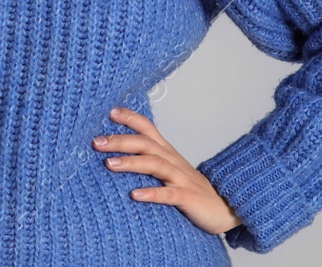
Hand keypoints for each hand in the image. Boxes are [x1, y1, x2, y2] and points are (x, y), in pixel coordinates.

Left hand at [93, 106, 243, 236]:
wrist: (225, 209)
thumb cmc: (191, 191)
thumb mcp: (169, 171)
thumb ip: (147, 161)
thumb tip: (116, 156)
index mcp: (167, 152)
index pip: (148, 128)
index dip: (130, 118)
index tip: (110, 111)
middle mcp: (173, 161)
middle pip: (146, 143)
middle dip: (120, 140)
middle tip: (96, 142)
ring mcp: (181, 178)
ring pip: (155, 164)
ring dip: (131, 162)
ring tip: (109, 164)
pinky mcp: (188, 197)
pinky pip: (169, 194)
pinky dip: (152, 193)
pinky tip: (135, 195)